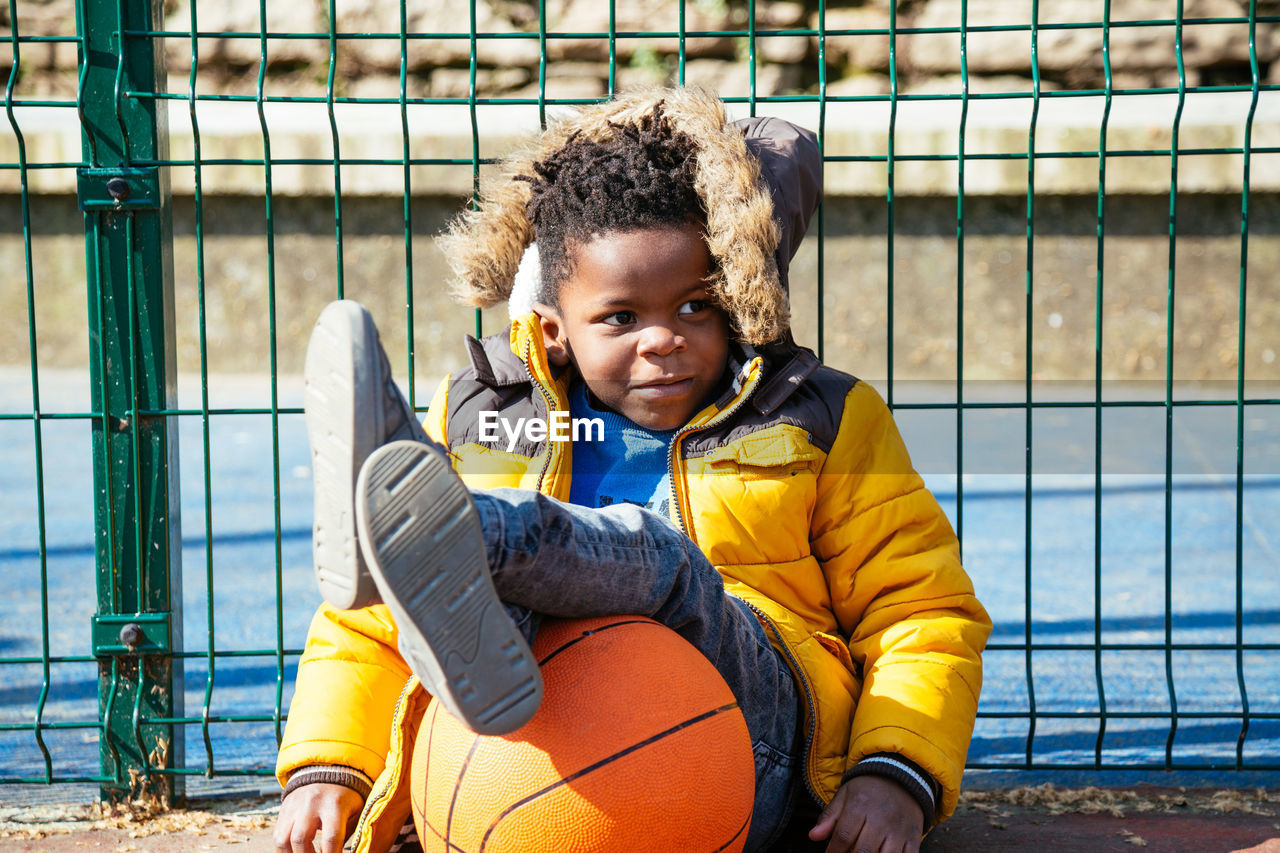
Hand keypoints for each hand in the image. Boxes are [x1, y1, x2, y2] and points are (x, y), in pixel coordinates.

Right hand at [273, 782, 363, 852]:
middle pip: (301, 838)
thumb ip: (346, 834)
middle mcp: (311, 804)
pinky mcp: (283, 810)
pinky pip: (277, 836)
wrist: (328, 772)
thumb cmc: (346, 797)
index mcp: (334, 804)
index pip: (331, 837)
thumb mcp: (355, 811)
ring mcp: (294, 806)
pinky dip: (284, 850)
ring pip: (282, 839)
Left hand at [808, 774, 923, 852]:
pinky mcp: (913, 837)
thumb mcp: (845, 795)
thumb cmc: (869, 789)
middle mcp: (881, 818)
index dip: (833, 851)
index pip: (844, 836)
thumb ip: (829, 817)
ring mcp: (899, 829)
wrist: (901, 776)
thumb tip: (813, 836)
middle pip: (863, 851)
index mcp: (860, 805)